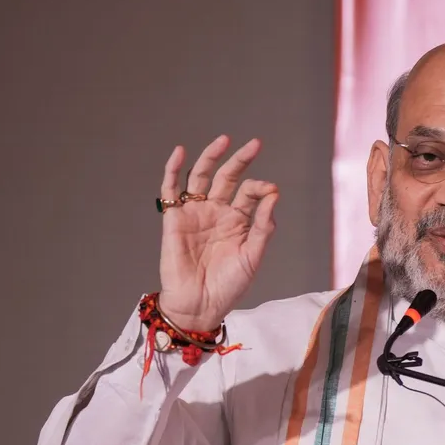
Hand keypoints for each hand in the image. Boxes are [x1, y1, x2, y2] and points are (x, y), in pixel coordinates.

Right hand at [157, 135, 278, 330]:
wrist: (200, 304)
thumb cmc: (229, 285)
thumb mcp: (253, 255)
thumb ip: (263, 225)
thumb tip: (273, 194)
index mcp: (239, 221)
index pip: (249, 192)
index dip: (260, 187)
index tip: (270, 189)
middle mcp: (217, 212)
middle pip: (227, 177)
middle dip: (240, 160)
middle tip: (255, 144)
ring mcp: (195, 213)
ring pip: (200, 177)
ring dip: (211, 157)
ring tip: (224, 140)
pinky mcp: (174, 219)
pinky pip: (171, 189)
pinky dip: (173, 170)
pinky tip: (181, 152)